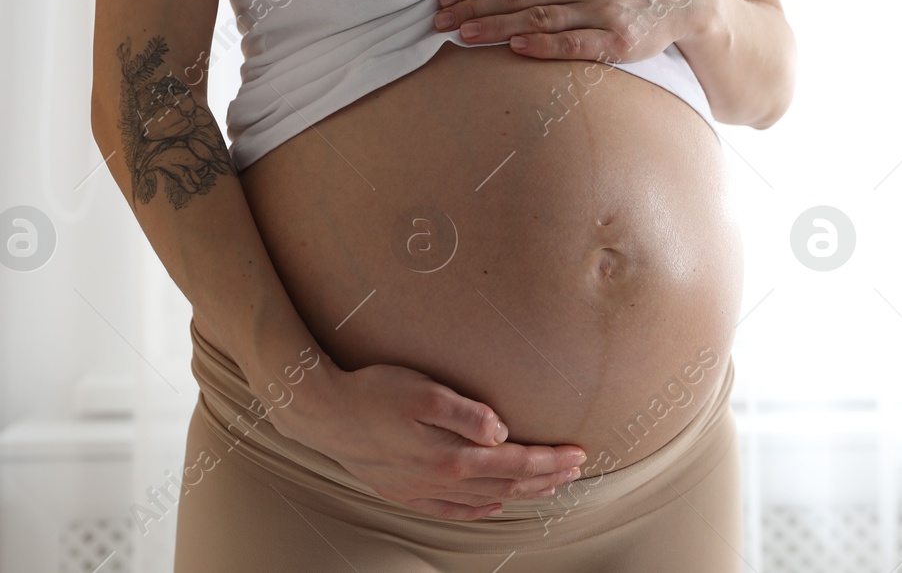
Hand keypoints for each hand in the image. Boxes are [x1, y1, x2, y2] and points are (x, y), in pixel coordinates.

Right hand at [273, 360, 587, 519]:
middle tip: (575, 468)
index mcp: (451, 455)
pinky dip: (480, 510)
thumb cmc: (375, 391)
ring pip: (485, 499)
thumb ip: (467, 413)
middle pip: (506, 485)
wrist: (323, 412)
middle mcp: (440, 480)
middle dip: (545, 478)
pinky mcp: (405, 491)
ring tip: (548, 486)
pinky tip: (494, 507)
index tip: (578, 452)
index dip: (550, 460)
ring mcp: (421, 490)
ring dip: (521, 493)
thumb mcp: (424, 391)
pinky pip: (452, 510)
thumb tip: (503, 432)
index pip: (515, 462)